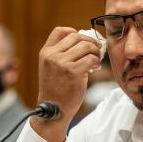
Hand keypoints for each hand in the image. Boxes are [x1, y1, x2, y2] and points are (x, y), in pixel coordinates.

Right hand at [32, 27, 101, 141]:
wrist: (53, 110)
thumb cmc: (56, 90)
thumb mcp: (51, 68)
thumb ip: (63, 54)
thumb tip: (86, 42)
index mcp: (45, 52)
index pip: (60, 30)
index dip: (74, 32)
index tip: (83, 41)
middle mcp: (52, 56)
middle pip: (76, 37)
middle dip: (90, 41)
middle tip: (97, 50)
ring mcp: (62, 63)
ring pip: (86, 46)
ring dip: (95, 52)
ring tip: (96, 60)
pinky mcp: (73, 72)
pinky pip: (91, 59)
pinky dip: (97, 62)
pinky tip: (95, 68)